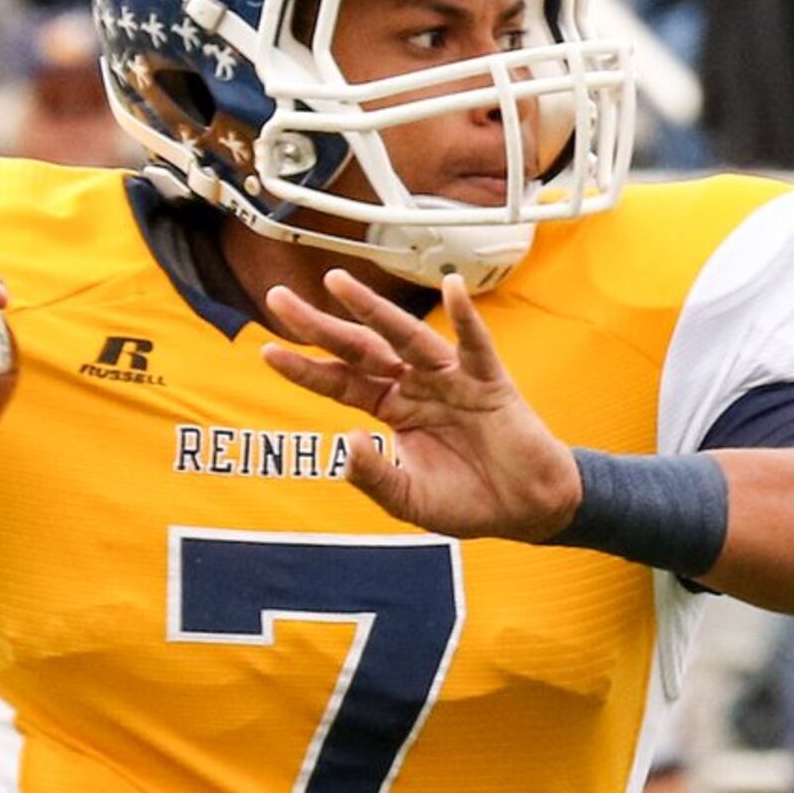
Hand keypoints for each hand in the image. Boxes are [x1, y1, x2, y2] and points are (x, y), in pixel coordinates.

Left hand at [258, 270, 581, 540]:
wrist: (527, 510)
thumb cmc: (468, 500)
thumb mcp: (408, 499)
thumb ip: (374, 476)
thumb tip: (347, 441)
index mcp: (392, 408)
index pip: (339, 382)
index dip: (305, 368)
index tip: (266, 350)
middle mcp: (415, 385)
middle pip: (360, 348)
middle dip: (320, 324)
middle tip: (279, 298)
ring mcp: (451, 379)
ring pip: (406, 336)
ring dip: (372, 308)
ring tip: (338, 283)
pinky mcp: (489, 383)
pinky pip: (475, 345)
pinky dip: (466, 317)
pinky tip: (452, 288)